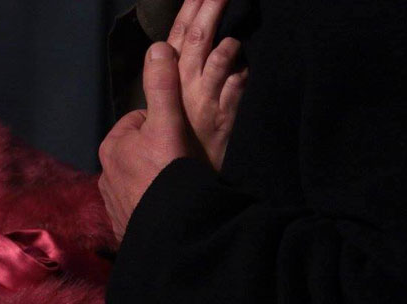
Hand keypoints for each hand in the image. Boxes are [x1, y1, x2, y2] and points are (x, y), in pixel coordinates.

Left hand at [99, 42, 192, 239]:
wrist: (169, 234)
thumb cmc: (167, 175)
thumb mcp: (168, 123)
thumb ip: (162, 86)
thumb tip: (157, 48)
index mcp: (111, 147)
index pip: (140, 122)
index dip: (164, 124)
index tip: (181, 136)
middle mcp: (105, 175)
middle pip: (140, 152)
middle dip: (160, 154)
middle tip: (184, 162)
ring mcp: (113, 203)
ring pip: (141, 179)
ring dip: (157, 180)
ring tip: (179, 186)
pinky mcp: (123, 226)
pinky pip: (141, 206)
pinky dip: (154, 204)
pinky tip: (171, 207)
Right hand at [166, 0, 247, 170]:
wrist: (178, 184)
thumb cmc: (176, 146)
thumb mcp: (166, 112)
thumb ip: (171, 81)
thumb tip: (175, 54)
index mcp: (171, 81)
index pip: (178, 36)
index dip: (189, 10)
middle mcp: (187, 86)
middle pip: (196, 39)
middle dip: (206, 9)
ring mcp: (206, 101)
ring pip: (214, 58)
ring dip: (221, 33)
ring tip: (230, 7)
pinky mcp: (224, 117)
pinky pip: (233, 88)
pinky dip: (236, 70)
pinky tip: (240, 54)